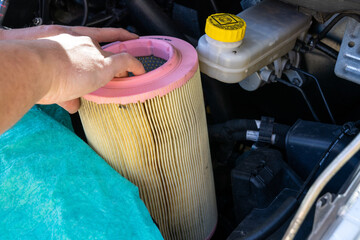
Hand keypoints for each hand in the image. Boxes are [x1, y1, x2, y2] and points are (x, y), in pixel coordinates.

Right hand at [1, 25, 144, 112]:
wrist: (34, 67)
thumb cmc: (35, 71)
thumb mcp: (50, 78)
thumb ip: (65, 93)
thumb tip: (73, 106)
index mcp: (68, 42)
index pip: (90, 42)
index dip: (99, 47)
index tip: (105, 52)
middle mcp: (83, 43)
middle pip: (104, 51)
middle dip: (111, 62)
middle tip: (118, 73)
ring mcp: (95, 53)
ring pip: (115, 57)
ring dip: (123, 67)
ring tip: (130, 75)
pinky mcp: (104, 64)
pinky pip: (126, 61)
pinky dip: (136, 66)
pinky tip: (141, 72)